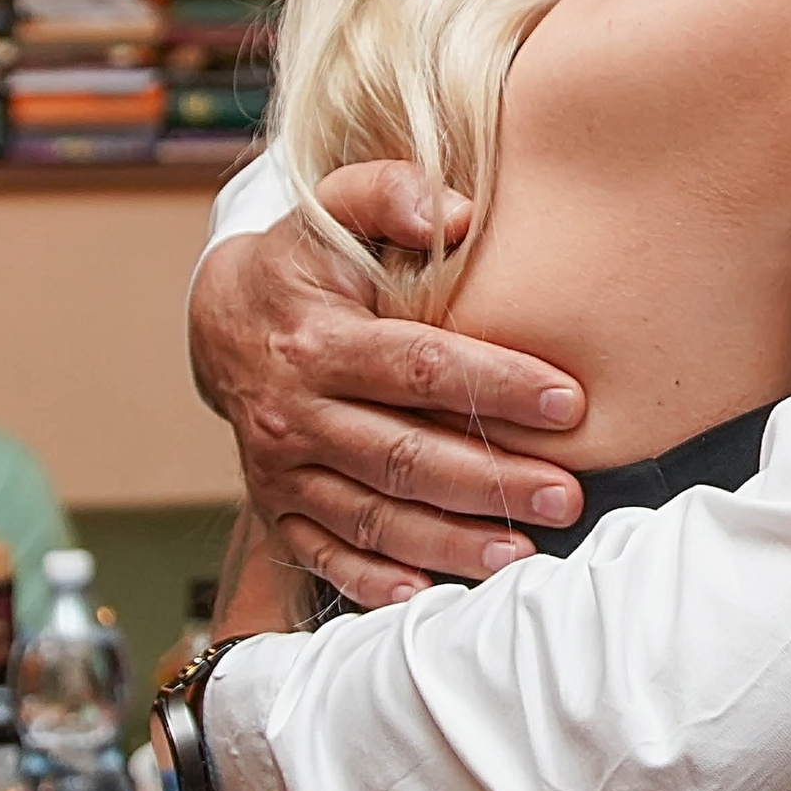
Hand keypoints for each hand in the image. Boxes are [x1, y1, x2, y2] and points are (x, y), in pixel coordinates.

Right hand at [188, 163, 589, 607]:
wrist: (221, 319)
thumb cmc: (305, 263)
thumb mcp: (332, 208)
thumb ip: (390, 194)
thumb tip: (454, 213)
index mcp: (315, 340)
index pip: (417, 366)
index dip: (494, 384)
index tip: (568, 402)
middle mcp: (292, 411)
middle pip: (401, 455)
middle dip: (489, 480)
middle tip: (567, 497)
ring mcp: (280, 468)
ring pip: (371, 517)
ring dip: (448, 541)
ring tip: (523, 554)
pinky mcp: (277, 508)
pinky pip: (324, 556)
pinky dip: (374, 582)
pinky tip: (430, 596)